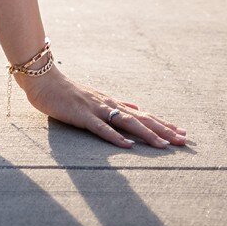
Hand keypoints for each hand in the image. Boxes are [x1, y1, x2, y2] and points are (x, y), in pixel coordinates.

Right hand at [22, 68, 188, 148]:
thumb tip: (134, 107)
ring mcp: (96, 109)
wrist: (43, 79)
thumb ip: (113, 104)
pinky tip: (126, 146)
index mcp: (111, 102)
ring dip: (146, 134)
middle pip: (141, 118)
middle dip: (163, 130)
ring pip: (126, 122)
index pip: (143, 114)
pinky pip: (100, 128)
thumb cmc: (65, 90)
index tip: (181, 133)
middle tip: (184, 140)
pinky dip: (115, 137)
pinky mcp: (81, 115)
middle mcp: (108, 104)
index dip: (163, 123)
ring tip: (163, 146)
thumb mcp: (93, 96)